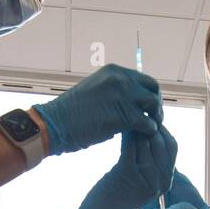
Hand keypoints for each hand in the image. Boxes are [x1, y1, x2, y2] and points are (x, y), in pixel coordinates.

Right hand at [33, 64, 162, 154]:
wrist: (54, 124)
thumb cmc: (70, 114)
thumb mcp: (95, 92)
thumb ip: (114, 93)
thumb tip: (131, 104)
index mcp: (113, 71)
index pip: (143, 80)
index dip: (148, 95)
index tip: (146, 109)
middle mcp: (120, 79)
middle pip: (153, 88)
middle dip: (155, 105)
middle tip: (152, 120)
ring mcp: (123, 95)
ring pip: (153, 105)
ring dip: (154, 118)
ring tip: (148, 130)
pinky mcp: (123, 115)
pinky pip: (147, 123)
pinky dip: (149, 131)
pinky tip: (142, 137)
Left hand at [71, 126, 176, 208]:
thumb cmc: (118, 196)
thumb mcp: (140, 180)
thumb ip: (149, 161)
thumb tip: (150, 132)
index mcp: (165, 181)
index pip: (172, 147)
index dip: (162, 130)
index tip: (150, 119)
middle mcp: (159, 181)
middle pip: (162, 142)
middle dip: (151, 125)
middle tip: (138, 114)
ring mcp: (145, 179)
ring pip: (146, 143)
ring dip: (138, 128)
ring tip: (129, 118)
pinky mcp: (128, 175)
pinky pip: (131, 148)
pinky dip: (127, 136)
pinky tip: (122, 129)